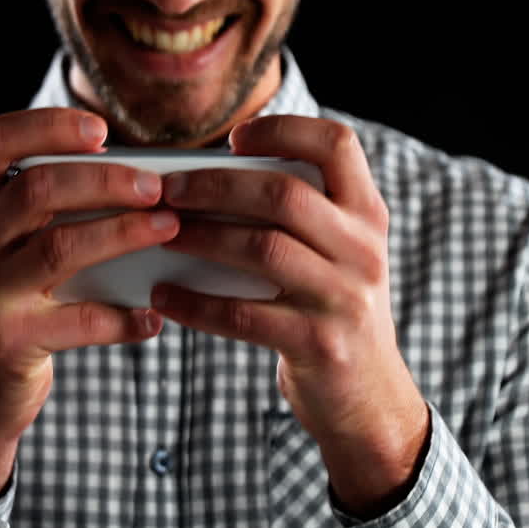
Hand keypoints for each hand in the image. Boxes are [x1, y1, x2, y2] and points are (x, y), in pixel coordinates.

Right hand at [0, 108, 179, 504]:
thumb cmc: (0, 308)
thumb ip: (38, 216)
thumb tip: (134, 183)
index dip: (48, 126)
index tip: (101, 130)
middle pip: (35, 190)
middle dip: (105, 181)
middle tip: (157, 186)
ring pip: (58, 248)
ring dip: (123, 233)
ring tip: (168, 228)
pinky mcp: (9, 344)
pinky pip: (80, 321)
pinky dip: (124, 317)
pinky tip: (152, 316)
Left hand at [152, 115, 429, 518]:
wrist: (368, 397)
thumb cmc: (330, 309)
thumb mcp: (337, 253)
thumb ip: (300, 214)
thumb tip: (205, 180)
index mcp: (367, 214)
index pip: (337, 144)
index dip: (284, 129)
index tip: (234, 139)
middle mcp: (363, 250)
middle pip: (284, 195)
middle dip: (215, 187)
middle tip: (167, 189)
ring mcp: (345, 298)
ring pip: (263, 249)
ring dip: (201, 238)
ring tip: (160, 235)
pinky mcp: (318, 344)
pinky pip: (244, 316)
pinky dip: (196, 304)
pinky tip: (163, 296)